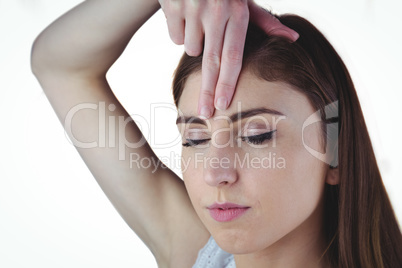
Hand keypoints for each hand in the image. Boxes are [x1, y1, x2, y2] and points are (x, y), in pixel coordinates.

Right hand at [159, 0, 298, 117]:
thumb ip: (264, 21)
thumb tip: (292, 39)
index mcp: (237, 12)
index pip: (233, 56)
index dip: (228, 83)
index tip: (223, 105)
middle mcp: (216, 11)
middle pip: (211, 62)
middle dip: (207, 92)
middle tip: (204, 114)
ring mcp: (193, 8)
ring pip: (190, 48)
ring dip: (194, 44)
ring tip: (199, 24)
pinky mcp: (172, 6)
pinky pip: (174, 36)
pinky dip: (179, 32)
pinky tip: (185, 15)